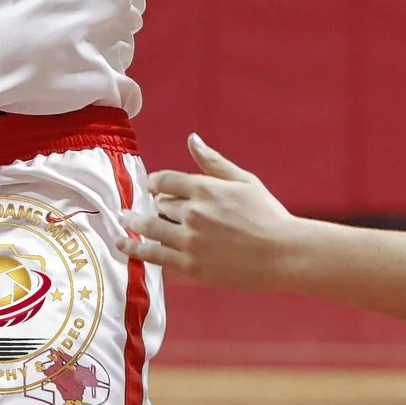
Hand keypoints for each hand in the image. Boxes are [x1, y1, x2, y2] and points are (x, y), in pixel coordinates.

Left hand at [118, 135, 301, 289]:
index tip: (151, 186)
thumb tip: (192, 139)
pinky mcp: (192, 265)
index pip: (166, 180)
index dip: (155, 182)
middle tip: (139, 208)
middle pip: (160, 205)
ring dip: (133, 225)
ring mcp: (191, 240)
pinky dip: (137, 250)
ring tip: (122, 223)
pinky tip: (124, 246)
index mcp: (206, 189)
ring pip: (152, 229)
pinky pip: (157, 256)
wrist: (284, 254)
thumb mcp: (243, 181)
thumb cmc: (268, 215)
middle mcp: (193, 213)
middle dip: (151, 205)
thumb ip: (213, 162)